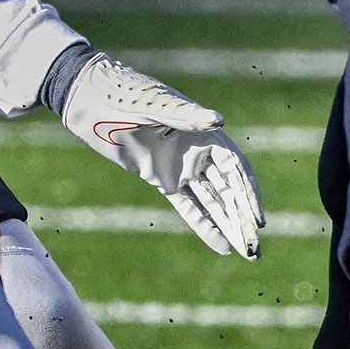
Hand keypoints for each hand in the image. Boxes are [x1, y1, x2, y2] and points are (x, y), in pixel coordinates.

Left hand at [58, 52, 263, 258]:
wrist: (91, 100)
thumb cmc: (125, 95)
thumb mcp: (156, 105)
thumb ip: (186, 116)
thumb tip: (218, 120)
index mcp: (203, 132)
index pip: (236, 169)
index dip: (250, 195)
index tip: (258, 221)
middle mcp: (197, 151)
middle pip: (228, 191)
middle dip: (242, 219)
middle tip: (256, 248)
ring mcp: (180, 167)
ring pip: (212, 202)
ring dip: (229, 226)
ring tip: (248, 253)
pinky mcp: (161, 178)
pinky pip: (188, 207)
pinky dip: (204, 226)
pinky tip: (221, 246)